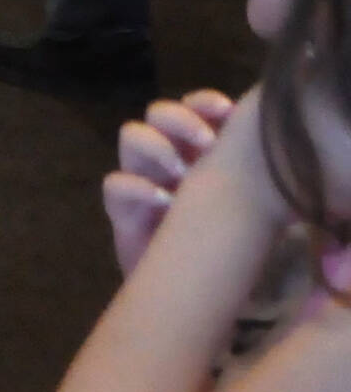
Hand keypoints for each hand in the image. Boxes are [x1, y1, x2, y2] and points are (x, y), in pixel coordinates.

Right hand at [103, 89, 234, 275]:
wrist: (191, 289)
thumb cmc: (221, 242)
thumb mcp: (240, 204)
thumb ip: (247, 177)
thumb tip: (276, 159)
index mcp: (196, 147)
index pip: (194, 106)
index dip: (205, 102)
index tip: (228, 112)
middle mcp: (166, 154)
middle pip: (159, 112)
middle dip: (180, 119)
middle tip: (206, 142)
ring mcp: (141, 176)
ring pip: (132, 135)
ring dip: (156, 146)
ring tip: (180, 173)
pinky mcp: (120, 206)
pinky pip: (115, 183)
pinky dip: (137, 187)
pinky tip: (163, 203)